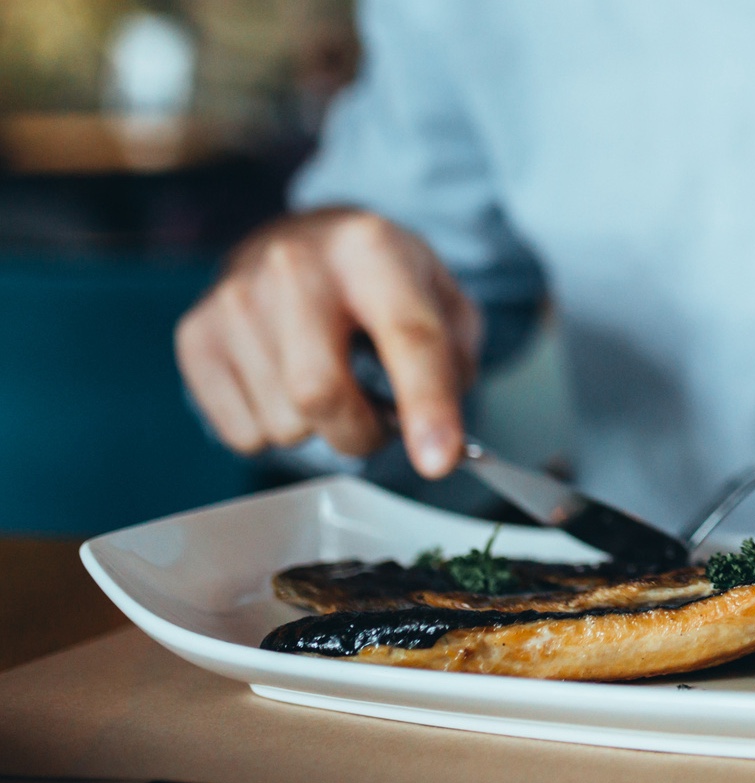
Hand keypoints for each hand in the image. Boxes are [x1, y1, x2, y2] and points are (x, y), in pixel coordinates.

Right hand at [174, 208, 479, 477]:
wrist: (304, 242)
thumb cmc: (379, 283)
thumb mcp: (440, 299)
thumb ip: (453, 363)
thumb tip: (435, 439)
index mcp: (370, 249)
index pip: (407, 338)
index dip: (427, 406)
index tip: (438, 461)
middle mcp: (294, 264)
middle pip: (319, 392)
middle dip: (359, 433)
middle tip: (375, 423)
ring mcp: (235, 298)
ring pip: (282, 421)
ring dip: (317, 428)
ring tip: (325, 382)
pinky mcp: (195, 334)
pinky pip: (244, 432)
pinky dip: (274, 430)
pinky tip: (283, 384)